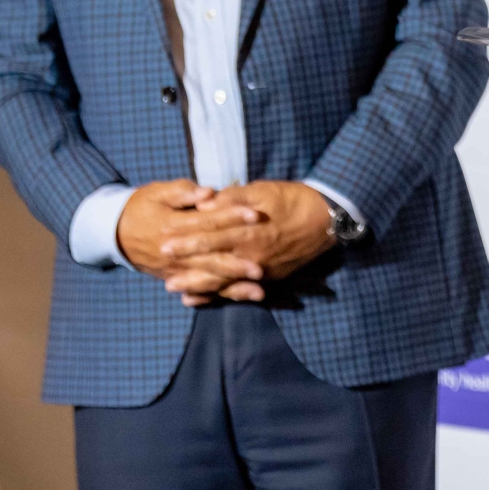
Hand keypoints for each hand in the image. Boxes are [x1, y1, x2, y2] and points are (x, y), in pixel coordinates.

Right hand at [115, 179, 265, 285]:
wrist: (114, 231)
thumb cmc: (141, 206)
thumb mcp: (158, 193)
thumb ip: (183, 192)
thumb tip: (208, 193)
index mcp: (173, 225)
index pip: (207, 221)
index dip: (232, 217)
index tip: (256, 215)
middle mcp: (174, 252)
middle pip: (210, 258)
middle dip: (236, 265)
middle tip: (261, 268)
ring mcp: (174, 268)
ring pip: (207, 279)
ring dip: (233, 286)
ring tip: (258, 291)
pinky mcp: (174, 278)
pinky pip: (199, 289)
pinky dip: (218, 295)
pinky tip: (239, 298)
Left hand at [159, 180, 338, 306]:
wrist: (328, 218)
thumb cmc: (293, 199)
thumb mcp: (263, 190)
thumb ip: (232, 198)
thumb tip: (203, 205)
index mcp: (248, 230)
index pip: (210, 233)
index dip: (186, 235)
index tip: (163, 236)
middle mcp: (252, 254)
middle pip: (212, 261)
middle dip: (186, 264)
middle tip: (160, 269)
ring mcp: (261, 269)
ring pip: (223, 281)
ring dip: (197, 285)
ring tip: (174, 288)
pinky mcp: (269, 277)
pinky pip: (239, 290)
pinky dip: (219, 295)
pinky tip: (201, 299)